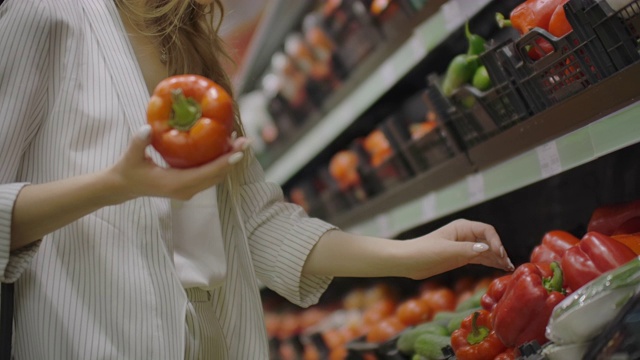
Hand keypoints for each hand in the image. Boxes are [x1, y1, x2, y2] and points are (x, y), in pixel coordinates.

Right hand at [106, 124, 249, 201]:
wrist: (123, 187)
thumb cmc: (128, 170)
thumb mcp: (131, 156)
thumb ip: (139, 142)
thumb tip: (147, 127)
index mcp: (176, 183)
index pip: (207, 173)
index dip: (225, 162)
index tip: (239, 152)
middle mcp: (187, 190)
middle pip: (217, 175)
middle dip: (233, 159)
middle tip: (246, 141)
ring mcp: (189, 190)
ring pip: (215, 176)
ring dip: (228, 161)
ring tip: (239, 142)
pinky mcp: (189, 187)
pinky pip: (210, 175)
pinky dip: (220, 163)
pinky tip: (224, 148)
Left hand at [400, 219, 514, 279]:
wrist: (407, 261)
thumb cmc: (424, 252)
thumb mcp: (447, 251)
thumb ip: (467, 250)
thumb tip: (486, 249)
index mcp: (462, 227)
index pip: (487, 231)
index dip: (496, 242)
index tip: (500, 255)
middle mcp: (466, 235)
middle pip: (489, 240)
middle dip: (500, 251)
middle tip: (509, 265)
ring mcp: (464, 246)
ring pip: (486, 250)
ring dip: (497, 258)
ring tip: (508, 268)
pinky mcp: (461, 257)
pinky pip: (480, 258)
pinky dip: (489, 262)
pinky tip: (499, 268)